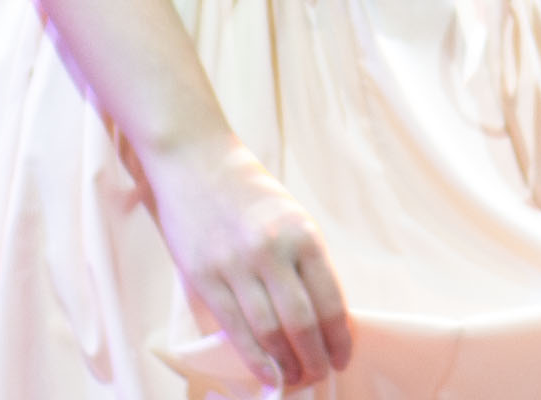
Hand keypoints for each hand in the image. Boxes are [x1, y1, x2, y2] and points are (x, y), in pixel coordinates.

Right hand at [136, 131, 354, 387]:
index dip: (339, 337)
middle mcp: (272, 251)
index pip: (330, 300)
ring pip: (268, 331)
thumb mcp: (292, 218)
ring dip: (285, 363)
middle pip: (302, 322)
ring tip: (295, 378)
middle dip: (315, 358)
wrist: (197, 163)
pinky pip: (234, 327)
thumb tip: (322, 318)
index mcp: (303, 234)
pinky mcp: (205, 277)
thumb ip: (305, 263)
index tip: (343, 356)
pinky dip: (254, 356)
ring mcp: (236, 266)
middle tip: (319, 374)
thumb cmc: (250, 194)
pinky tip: (266, 372)